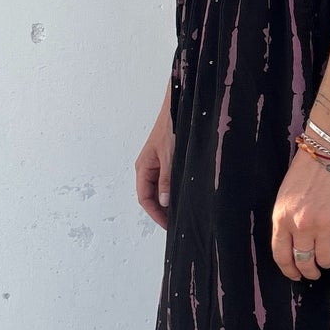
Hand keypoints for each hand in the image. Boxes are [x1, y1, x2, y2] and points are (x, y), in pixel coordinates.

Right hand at [135, 85, 174, 228]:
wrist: (180, 104)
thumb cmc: (171, 126)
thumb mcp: (170, 155)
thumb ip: (167, 179)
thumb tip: (165, 201)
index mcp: (143, 167)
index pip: (145, 198)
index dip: (156, 214)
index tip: (169, 225)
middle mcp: (149, 167)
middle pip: (152, 196)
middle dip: (163, 211)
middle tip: (178, 223)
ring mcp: (159, 163)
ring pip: (161, 189)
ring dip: (170, 201)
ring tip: (183, 212)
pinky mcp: (169, 158)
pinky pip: (169, 180)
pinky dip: (175, 189)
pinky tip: (186, 194)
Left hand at [271, 142, 329, 280]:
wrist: (327, 155)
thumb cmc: (304, 173)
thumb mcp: (284, 198)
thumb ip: (285, 222)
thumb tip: (292, 245)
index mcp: (281, 219)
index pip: (281, 255)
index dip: (289, 270)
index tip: (295, 275)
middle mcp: (300, 226)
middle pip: (303, 261)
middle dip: (309, 271)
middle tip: (314, 273)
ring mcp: (323, 225)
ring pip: (325, 259)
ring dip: (327, 263)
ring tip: (329, 260)